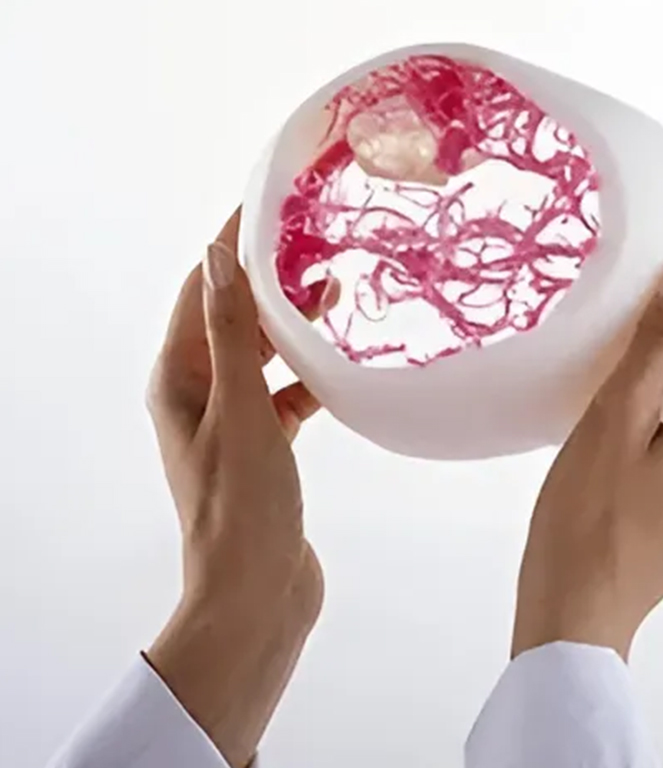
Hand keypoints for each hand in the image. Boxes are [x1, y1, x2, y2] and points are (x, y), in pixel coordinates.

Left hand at [145, 209, 336, 766]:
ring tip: (336, 289)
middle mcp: (199, 394)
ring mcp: (233, 423)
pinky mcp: (265, 448)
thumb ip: (233, 333)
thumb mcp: (240, 410)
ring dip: (294, 325)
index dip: (231, 245)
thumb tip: (218, 256)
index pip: (202, 291)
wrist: (256, 594)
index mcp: (178, 379)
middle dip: (271, 280)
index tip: (269, 206)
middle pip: (234, 318)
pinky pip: (286, 395)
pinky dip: (310, 376)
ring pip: (265, 355)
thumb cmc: (242, 506)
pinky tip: (341, 366)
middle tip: (318, 240)